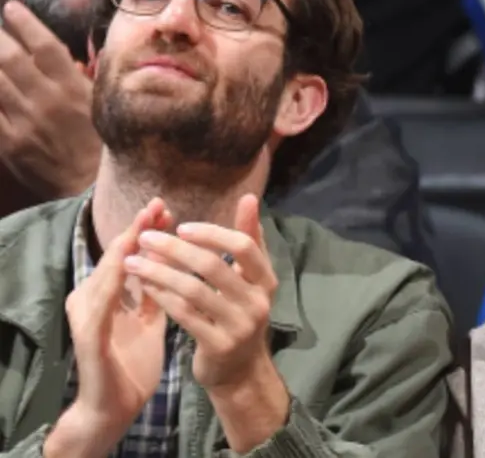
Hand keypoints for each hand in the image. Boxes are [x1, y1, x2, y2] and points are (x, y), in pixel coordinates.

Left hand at [0, 0, 99, 200]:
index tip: (12, 9)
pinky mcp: (8, 142)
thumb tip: (76, 56)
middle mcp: (47, 102)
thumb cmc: (99, 147)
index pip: (46, 47)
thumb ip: (86, 80)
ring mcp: (23, 122)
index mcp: (74, 91)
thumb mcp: (101, 108)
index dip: (26, 23)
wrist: (87, 190)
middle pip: (10, 57)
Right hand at [46, 200, 170, 456]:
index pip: (129, 255)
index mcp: (108, 295)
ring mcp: (86, 315)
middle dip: (137, 230)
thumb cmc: (132, 363)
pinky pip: (104, 303)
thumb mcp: (151, 321)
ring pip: (107, 273)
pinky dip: (117, 282)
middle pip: (116, 256)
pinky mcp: (88, 335)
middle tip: (158, 205)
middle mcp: (92, 298)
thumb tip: (176, 265)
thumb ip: (157, 293)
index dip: (146, 231)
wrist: (114, 406)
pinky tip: (131, 264)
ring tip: (145, 225)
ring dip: (126, 248)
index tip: (168, 208)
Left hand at [126, 194, 278, 388]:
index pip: (244, 246)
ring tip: (132, 261)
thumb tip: (248, 198)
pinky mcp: (218, 345)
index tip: (182, 226)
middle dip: (176, 249)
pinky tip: (144, 286)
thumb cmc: (239, 315)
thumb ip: (249, 240)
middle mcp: (257, 302)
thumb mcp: (250, 280)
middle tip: (145, 238)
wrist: (240, 371)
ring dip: (159, 272)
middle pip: (214, 266)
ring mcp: (239, 326)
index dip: (212, 233)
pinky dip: (161, 297)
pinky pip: (183, 315)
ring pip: (193, 290)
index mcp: (266, 280)